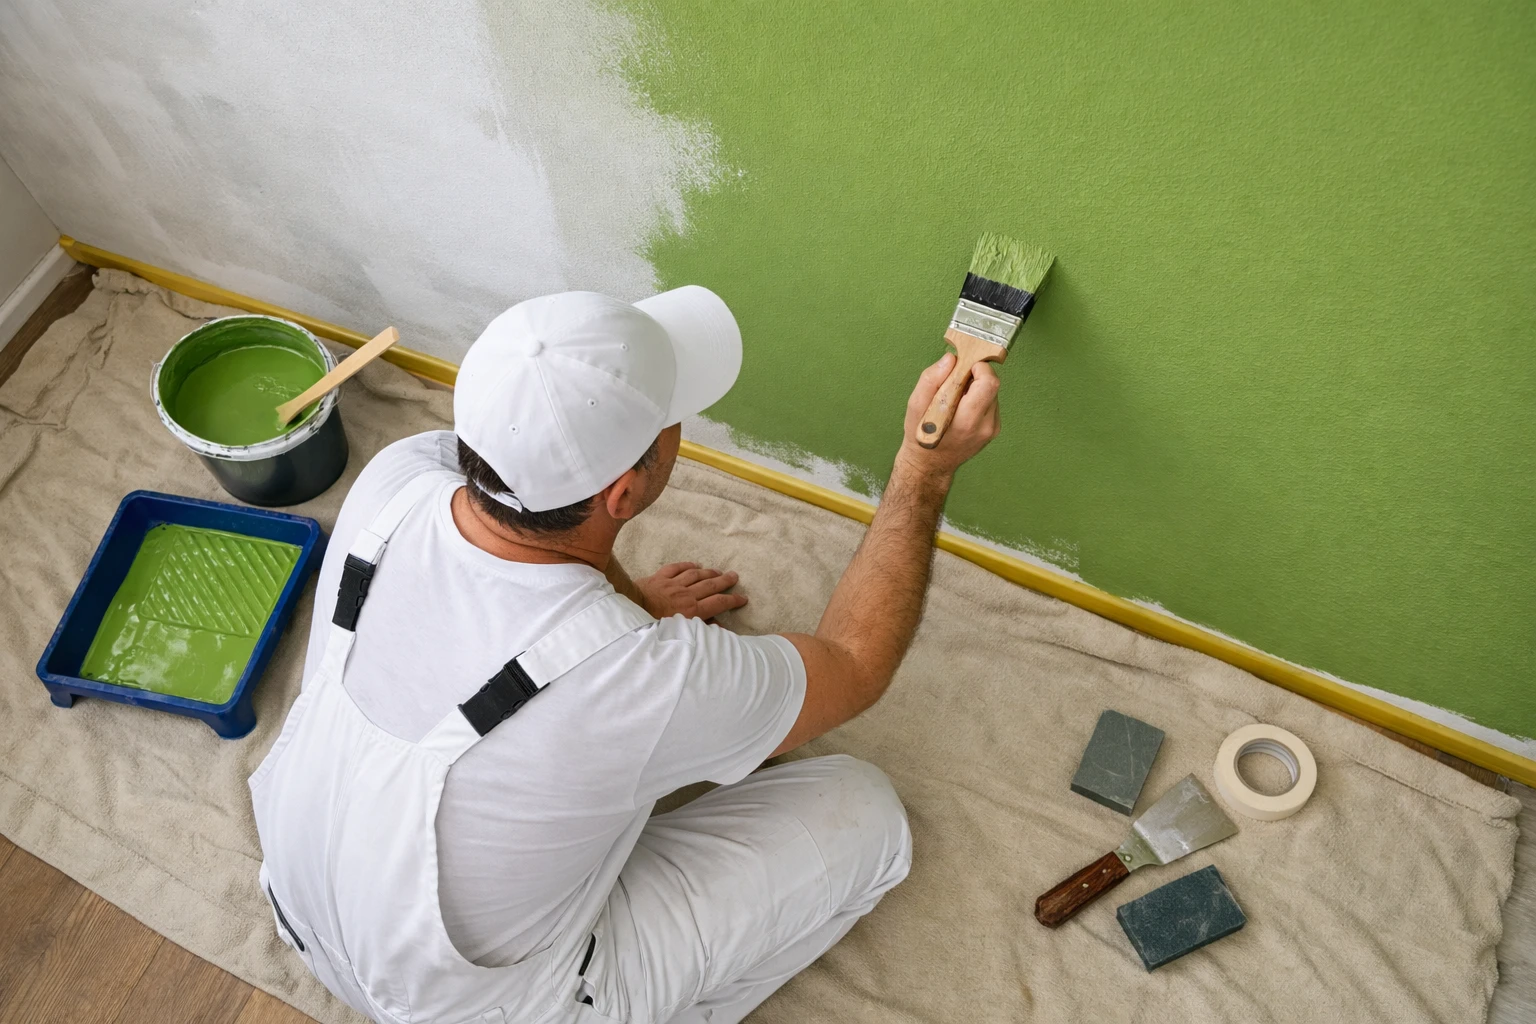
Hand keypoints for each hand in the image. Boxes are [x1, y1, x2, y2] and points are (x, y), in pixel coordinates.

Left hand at [635, 562, 747, 619]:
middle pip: (710, 585)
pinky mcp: (659, 577)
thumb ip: (699, 630)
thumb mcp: (678, 633)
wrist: (630, 611)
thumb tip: (718, 628)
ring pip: (695, 575)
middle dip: (724, 581)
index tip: (742, 598)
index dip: (732, 600)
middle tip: (735, 576)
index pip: (718, 603)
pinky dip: (686, 565)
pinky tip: (694, 564)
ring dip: (708, 572)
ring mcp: (673, 584)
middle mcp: (686, 595)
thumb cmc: (654, 626)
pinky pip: (676, 568)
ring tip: (718, 571)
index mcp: (692, 610)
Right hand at [895, 353, 1001, 483]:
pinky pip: (991, 403)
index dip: (978, 367)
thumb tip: (951, 359)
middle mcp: (984, 426)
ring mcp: (992, 429)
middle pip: (993, 385)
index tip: (963, 368)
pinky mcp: (994, 429)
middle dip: (976, 376)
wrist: (930, 464)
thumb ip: (931, 379)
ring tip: (957, 399)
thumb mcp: (915, 405)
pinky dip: (978, 399)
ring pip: (992, 393)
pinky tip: (962, 408)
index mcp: (966, 420)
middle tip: (957, 382)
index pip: (988, 383)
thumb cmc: (921, 434)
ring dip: (976, 388)